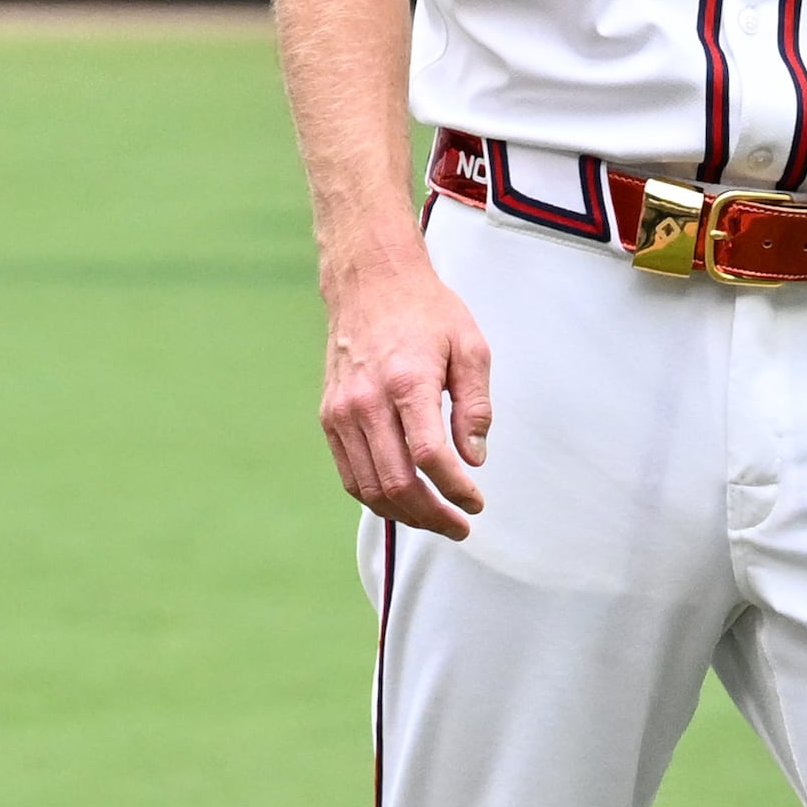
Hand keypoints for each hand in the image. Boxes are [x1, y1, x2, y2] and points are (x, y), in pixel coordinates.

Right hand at [319, 246, 492, 540]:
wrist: (370, 281)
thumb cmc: (425, 312)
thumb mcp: (470, 347)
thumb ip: (475, 407)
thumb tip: (474, 459)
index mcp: (407, 382)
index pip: (429, 457)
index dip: (457, 490)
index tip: (476, 501)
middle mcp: (367, 402)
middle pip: (397, 483)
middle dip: (433, 515)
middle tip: (460, 524)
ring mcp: (342, 412)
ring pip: (369, 488)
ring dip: (405, 515)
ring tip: (435, 519)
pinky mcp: (330, 416)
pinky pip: (350, 474)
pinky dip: (376, 497)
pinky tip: (402, 501)